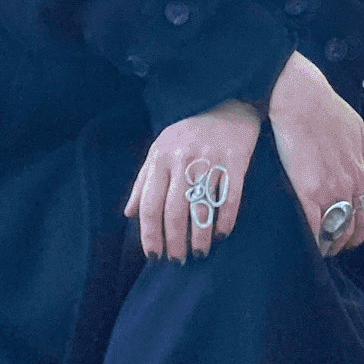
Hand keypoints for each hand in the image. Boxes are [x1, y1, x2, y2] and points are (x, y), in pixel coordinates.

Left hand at [124, 99, 260, 262]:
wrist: (225, 103)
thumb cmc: (188, 132)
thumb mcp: (159, 149)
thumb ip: (143, 181)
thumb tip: (129, 214)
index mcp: (160, 158)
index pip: (149, 204)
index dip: (150, 234)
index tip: (154, 255)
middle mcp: (182, 160)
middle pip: (174, 211)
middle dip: (175, 242)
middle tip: (178, 260)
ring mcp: (209, 160)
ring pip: (202, 208)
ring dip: (200, 237)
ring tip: (200, 253)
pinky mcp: (235, 160)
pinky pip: (230, 198)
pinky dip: (225, 220)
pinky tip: (222, 234)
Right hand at [267, 52, 363, 255]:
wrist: (299, 97)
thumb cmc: (322, 106)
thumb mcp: (356, 127)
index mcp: (360, 169)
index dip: (358, 228)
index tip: (349, 234)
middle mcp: (349, 183)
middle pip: (352, 225)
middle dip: (343, 241)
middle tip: (332, 248)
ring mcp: (330, 189)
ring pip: (334, 230)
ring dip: (327, 244)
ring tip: (316, 248)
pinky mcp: (308, 190)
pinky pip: (313, 227)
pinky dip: (311, 240)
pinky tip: (304, 244)